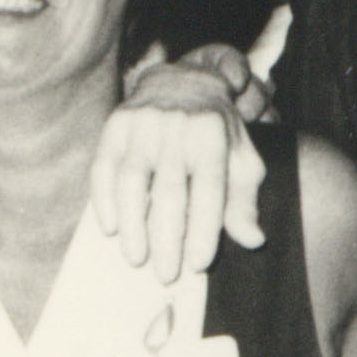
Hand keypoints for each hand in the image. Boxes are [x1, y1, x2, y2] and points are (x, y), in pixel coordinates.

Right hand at [92, 45, 276, 289]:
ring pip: (132, 182)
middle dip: (167, 239)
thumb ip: (244, 201)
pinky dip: (104, 201)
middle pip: (169, 192)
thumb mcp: (240, 160)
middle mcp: (177, 125)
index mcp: (212, 134)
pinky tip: (112, 228)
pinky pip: (103, 168)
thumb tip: (253, 240)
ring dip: (133, 226)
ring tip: (137, 258)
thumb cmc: (215, 133)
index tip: (198, 264)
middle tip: (166, 274)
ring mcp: (142, 123)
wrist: (181, 82)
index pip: (208, 191)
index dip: (204, 230)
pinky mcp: (115, 125)